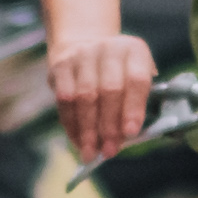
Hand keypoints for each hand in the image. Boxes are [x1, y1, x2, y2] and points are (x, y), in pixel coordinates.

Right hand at [50, 32, 156, 171]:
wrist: (85, 45)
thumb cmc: (118, 72)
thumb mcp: (134, 78)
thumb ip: (136, 104)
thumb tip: (126, 138)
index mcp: (134, 50)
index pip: (136, 80)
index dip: (133, 108)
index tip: (130, 133)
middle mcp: (109, 48)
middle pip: (109, 90)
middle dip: (109, 126)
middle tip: (109, 151)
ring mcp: (83, 54)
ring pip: (84, 97)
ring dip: (88, 129)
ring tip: (90, 152)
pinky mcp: (61, 65)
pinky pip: (64, 99)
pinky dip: (71, 123)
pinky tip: (77, 140)